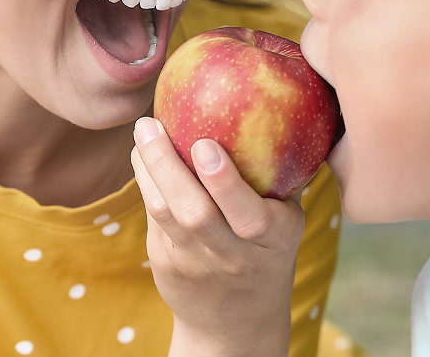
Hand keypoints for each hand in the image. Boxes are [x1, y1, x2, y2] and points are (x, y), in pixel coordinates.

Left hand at [130, 117, 303, 356]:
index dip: (224, 184)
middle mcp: (234, 256)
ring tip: (143, 132)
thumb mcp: (288, 221)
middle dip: (169, 167)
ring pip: (166, 214)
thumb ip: (284, 177)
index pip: (250, 217)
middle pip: (195, 213)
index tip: (205, 146)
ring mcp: (196, 263)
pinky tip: (141, 155)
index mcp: (274, 240)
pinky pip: (153, 218)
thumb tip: (282, 107)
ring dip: (149, 170)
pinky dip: (146, 182)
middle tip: (152, 126)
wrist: (237, 322)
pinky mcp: (166, 264)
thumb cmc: (268, 249)